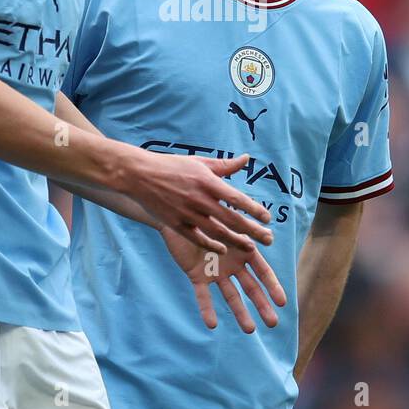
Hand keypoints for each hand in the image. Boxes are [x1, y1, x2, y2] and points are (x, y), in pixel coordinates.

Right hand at [121, 151, 273, 254]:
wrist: (139, 175)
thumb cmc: (171, 166)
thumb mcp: (199, 162)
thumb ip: (224, 165)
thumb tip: (246, 159)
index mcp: (207, 182)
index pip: (237, 199)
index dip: (254, 210)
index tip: (268, 218)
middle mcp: (200, 199)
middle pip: (232, 219)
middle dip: (252, 230)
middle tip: (268, 239)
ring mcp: (187, 213)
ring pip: (217, 232)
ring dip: (236, 241)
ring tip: (251, 247)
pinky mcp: (176, 224)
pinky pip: (197, 238)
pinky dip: (211, 245)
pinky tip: (223, 249)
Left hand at [160, 225, 287, 332]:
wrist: (179, 214)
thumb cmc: (207, 213)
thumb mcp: (228, 220)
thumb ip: (246, 229)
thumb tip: (269, 235)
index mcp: (244, 250)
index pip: (263, 272)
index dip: (273, 287)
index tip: (282, 303)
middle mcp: (232, 264)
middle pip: (251, 288)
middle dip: (262, 305)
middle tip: (273, 323)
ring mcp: (216, 272)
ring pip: (231, 296)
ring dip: (240, 313)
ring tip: (250, 330)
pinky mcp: (198, 276)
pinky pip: (203, 295)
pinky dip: (206, 309)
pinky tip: (211, 324)